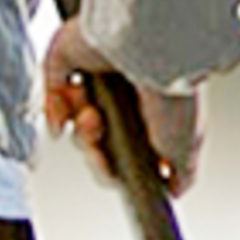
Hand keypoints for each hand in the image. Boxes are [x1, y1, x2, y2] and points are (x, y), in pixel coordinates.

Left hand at [42, 28, 198, 192]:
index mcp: (151, 111)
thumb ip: (181, 172)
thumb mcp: (189, 146)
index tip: (115, 168)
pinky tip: (66, 113)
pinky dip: (53, 110)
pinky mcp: (69, 57)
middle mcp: (124, 93)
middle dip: (94, 148)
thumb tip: (175, 190)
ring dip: (78, 129)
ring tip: (91, 117)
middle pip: (95, 137)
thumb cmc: (174, 89)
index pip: (122, 148)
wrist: (151, 50)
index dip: (113, 164)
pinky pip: (50, 91)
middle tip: (99, 142)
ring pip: (73, 118)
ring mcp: (95, 75)